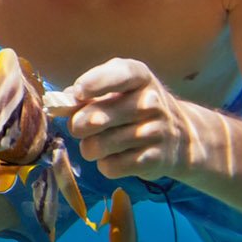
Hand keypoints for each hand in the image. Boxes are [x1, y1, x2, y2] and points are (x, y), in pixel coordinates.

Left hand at [66, 58, 189, 179]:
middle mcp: (151, 101)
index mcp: (139, 77)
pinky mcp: (155, 160)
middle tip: (81, 127)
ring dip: (90, 148)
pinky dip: (106, 165)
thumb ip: (85, 94)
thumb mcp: (116, 91)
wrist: (182, 138)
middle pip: (94, 119)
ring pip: (97, 146)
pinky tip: (117, 157)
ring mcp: (156, 131)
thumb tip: (59, 104)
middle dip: (77, 126)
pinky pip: (110, 167)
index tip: (79, 93)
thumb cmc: (133, 107)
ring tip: (101, 143)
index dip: (94, 83)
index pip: (119, 75)